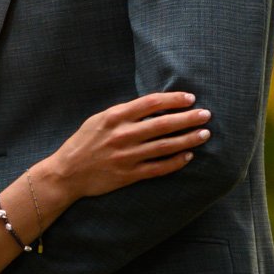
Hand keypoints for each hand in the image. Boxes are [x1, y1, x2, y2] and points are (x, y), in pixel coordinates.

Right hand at [40, 92, 210, 200]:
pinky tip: (188, 156)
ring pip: (165, 146)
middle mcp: (123, 135)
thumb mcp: (99, 119)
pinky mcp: (129, 175)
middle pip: (163, 124)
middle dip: (188, 118)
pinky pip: (159, 168)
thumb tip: (153, 106)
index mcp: (115, 117)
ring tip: (204, 134)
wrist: (67, 173)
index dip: (173, 99)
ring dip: (188, 139)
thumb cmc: (83, 143)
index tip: (190, 98)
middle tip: (206, 115)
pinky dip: (176, 162)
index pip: (151, 103)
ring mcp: (127, 156)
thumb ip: (124, 113)